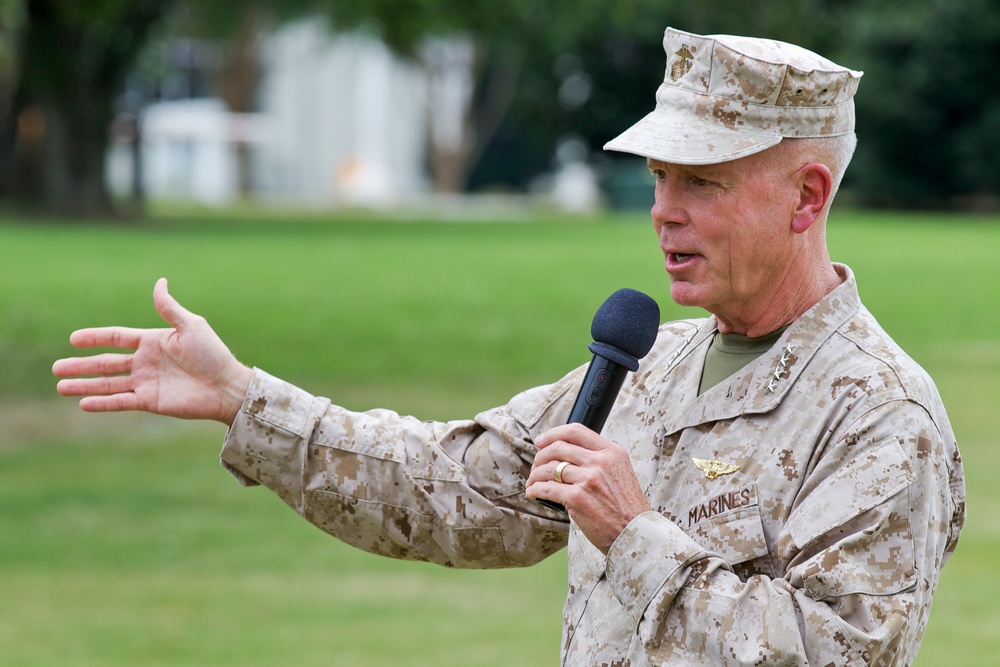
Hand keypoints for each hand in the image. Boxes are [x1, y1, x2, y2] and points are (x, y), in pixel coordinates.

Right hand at [52, 278, 252, 424]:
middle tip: (56, 367)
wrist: (226, 386)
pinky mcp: (150, 402)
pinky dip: (103, 403)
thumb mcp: (190, 326)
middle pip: (106, 363)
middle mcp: (145, 362)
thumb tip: (160, 281)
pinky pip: (121, 402)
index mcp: (153, 341)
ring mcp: (146, 383)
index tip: (73, 339)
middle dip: (81, 366)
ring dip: (84, 385)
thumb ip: (169, 308)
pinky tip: (83, 403)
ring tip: (60, 386)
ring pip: (108, 384)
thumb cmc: (212, 354)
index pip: (116, 338)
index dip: (95, 338)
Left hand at [526, 423, 650, 553]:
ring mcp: (588, 479)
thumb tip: (567, 456)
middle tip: (536, 465)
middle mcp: (600, 461)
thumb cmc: (627, 508)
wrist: (636, 534)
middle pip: (558, 447)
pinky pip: (547, 488)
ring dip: (536, 474)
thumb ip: (599, 460)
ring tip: (533, 481)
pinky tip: (533, 492)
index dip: (553, 434)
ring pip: (550, 468)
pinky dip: (536, 489)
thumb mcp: (620, 472)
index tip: (541, 441)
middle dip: (541, 456)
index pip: (576, 431)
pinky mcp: (577, 497)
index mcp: (612, 452)